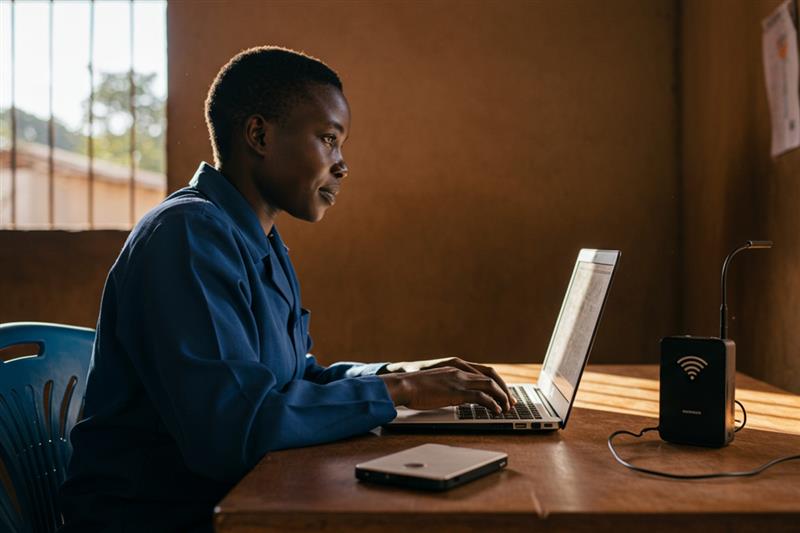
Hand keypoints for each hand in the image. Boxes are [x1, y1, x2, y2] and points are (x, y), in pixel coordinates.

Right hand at [378, 358, 514, 412]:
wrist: (405, 384)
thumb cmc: (416, 386)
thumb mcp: (437, 382)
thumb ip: (450, 385)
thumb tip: (459, 397)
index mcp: (457, 367)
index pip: (484, 372)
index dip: (497, 383)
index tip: (503, 393)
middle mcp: (461, 371)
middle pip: (492, 377)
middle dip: (504, 390)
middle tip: (511, 403)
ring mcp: (460, 380)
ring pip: (490, 386)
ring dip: (502, 398)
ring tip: (506, 409)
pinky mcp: (457, 391)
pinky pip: (481, 397)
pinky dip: (492, 404)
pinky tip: (496, 411)